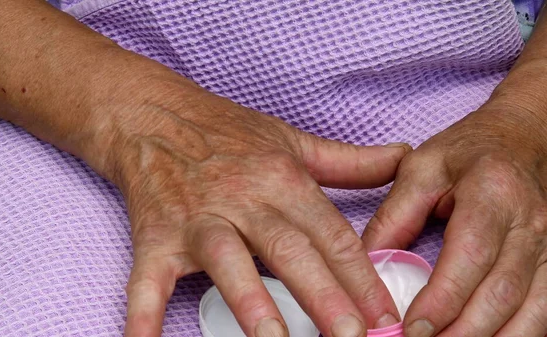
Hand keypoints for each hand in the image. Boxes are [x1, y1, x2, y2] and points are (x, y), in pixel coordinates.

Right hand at [109, 85, 407, 336]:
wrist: (153, 116)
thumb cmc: (228, 132)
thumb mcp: (293, 142)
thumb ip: (351, 160)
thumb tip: (402, 158)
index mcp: (282, 179)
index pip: (331, 233)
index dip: (363, 276)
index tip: (387, 317)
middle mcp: (243, 199)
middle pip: (289, 250)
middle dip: (325, 296)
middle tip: (354, 336)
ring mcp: (197, 218)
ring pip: (228, 261)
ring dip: (251, 302)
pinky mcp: (155, 235)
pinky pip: (148, 279)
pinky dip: (145, 314)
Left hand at [362, 105, 546, 336]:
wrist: (524, 140)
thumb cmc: (470, 153)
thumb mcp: (421, 167)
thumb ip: (395, 214)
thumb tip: (369, 263)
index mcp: (493, 194)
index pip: (471, 256)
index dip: (443, 299)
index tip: (412, 328)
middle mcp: (532, 224)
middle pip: (504, 294)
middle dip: (464, 332)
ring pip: (538, 312)